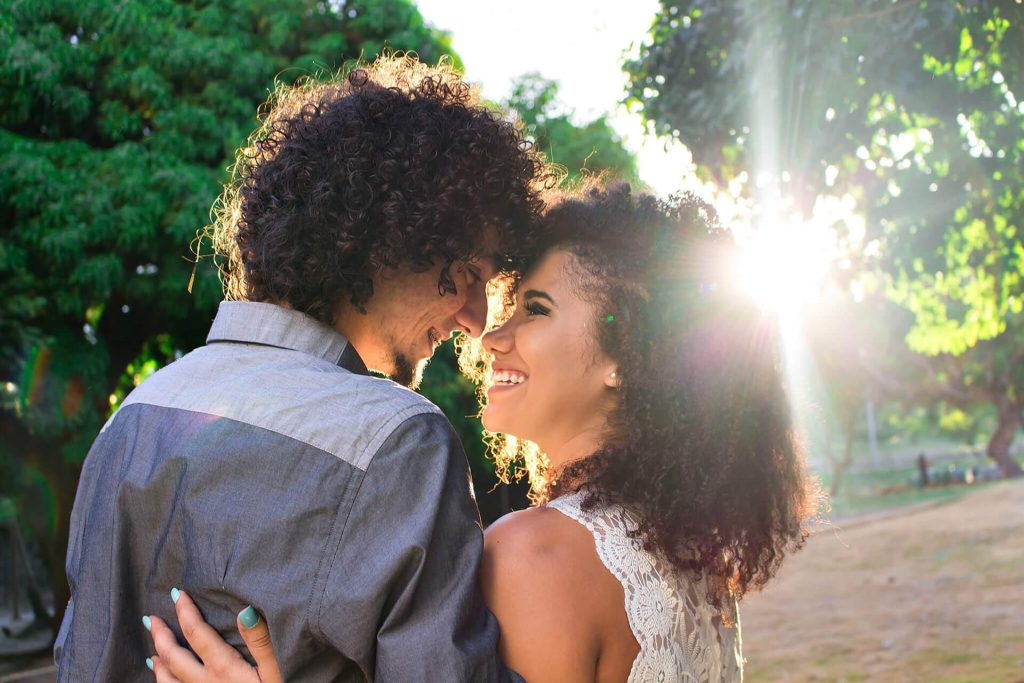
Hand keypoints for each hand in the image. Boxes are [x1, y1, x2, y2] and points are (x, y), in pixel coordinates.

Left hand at [144, 588, 282, 682]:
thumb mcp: (277, 671)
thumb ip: (262, 641)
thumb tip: (245, 610)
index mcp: (224, 670)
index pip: (198, 634)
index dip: (185, 612)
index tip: (177, 594)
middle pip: (175, 657)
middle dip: (161, 636)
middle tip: (150, 619)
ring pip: (168, 682)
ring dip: (159, 663)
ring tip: (152, 651)